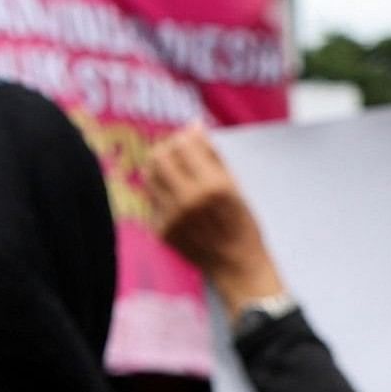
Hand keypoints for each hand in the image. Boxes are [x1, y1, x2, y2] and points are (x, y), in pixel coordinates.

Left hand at [141, 125, 288, 303]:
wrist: (236, 264)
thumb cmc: (241, 222)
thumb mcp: (236, 185)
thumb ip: (213, 156)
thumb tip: (194, 127)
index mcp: (213, 185)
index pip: (184, 145)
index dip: (185, 137)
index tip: (190, 138)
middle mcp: (189, 200)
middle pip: (159, 157)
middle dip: (166, 149)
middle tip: (175, 151)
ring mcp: (172, 217)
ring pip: (149, 177)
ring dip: (160, 169)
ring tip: (175, 173)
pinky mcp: (162, 230)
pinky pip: (152, 201)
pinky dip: (162, 194)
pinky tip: (178, 200)